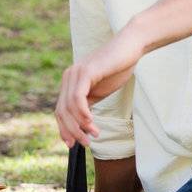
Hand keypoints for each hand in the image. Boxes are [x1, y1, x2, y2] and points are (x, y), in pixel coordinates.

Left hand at [55, 27, 143, 147]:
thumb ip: (87, 105)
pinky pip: (78, 97)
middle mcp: (68, 76)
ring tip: (94, 134)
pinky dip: (82, 112)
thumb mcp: (99, 91)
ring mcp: (75, 73)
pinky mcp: (86, 71)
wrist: (130, 48)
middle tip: (86, 143)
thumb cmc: (117, 68)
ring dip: (80, 125)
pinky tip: (91, 122)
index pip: (60, 111)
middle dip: (72, 131)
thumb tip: (81, 126)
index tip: (72, 144)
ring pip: (69, 107)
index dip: (64, 129)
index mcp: (69, 82)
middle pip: (62, 111)